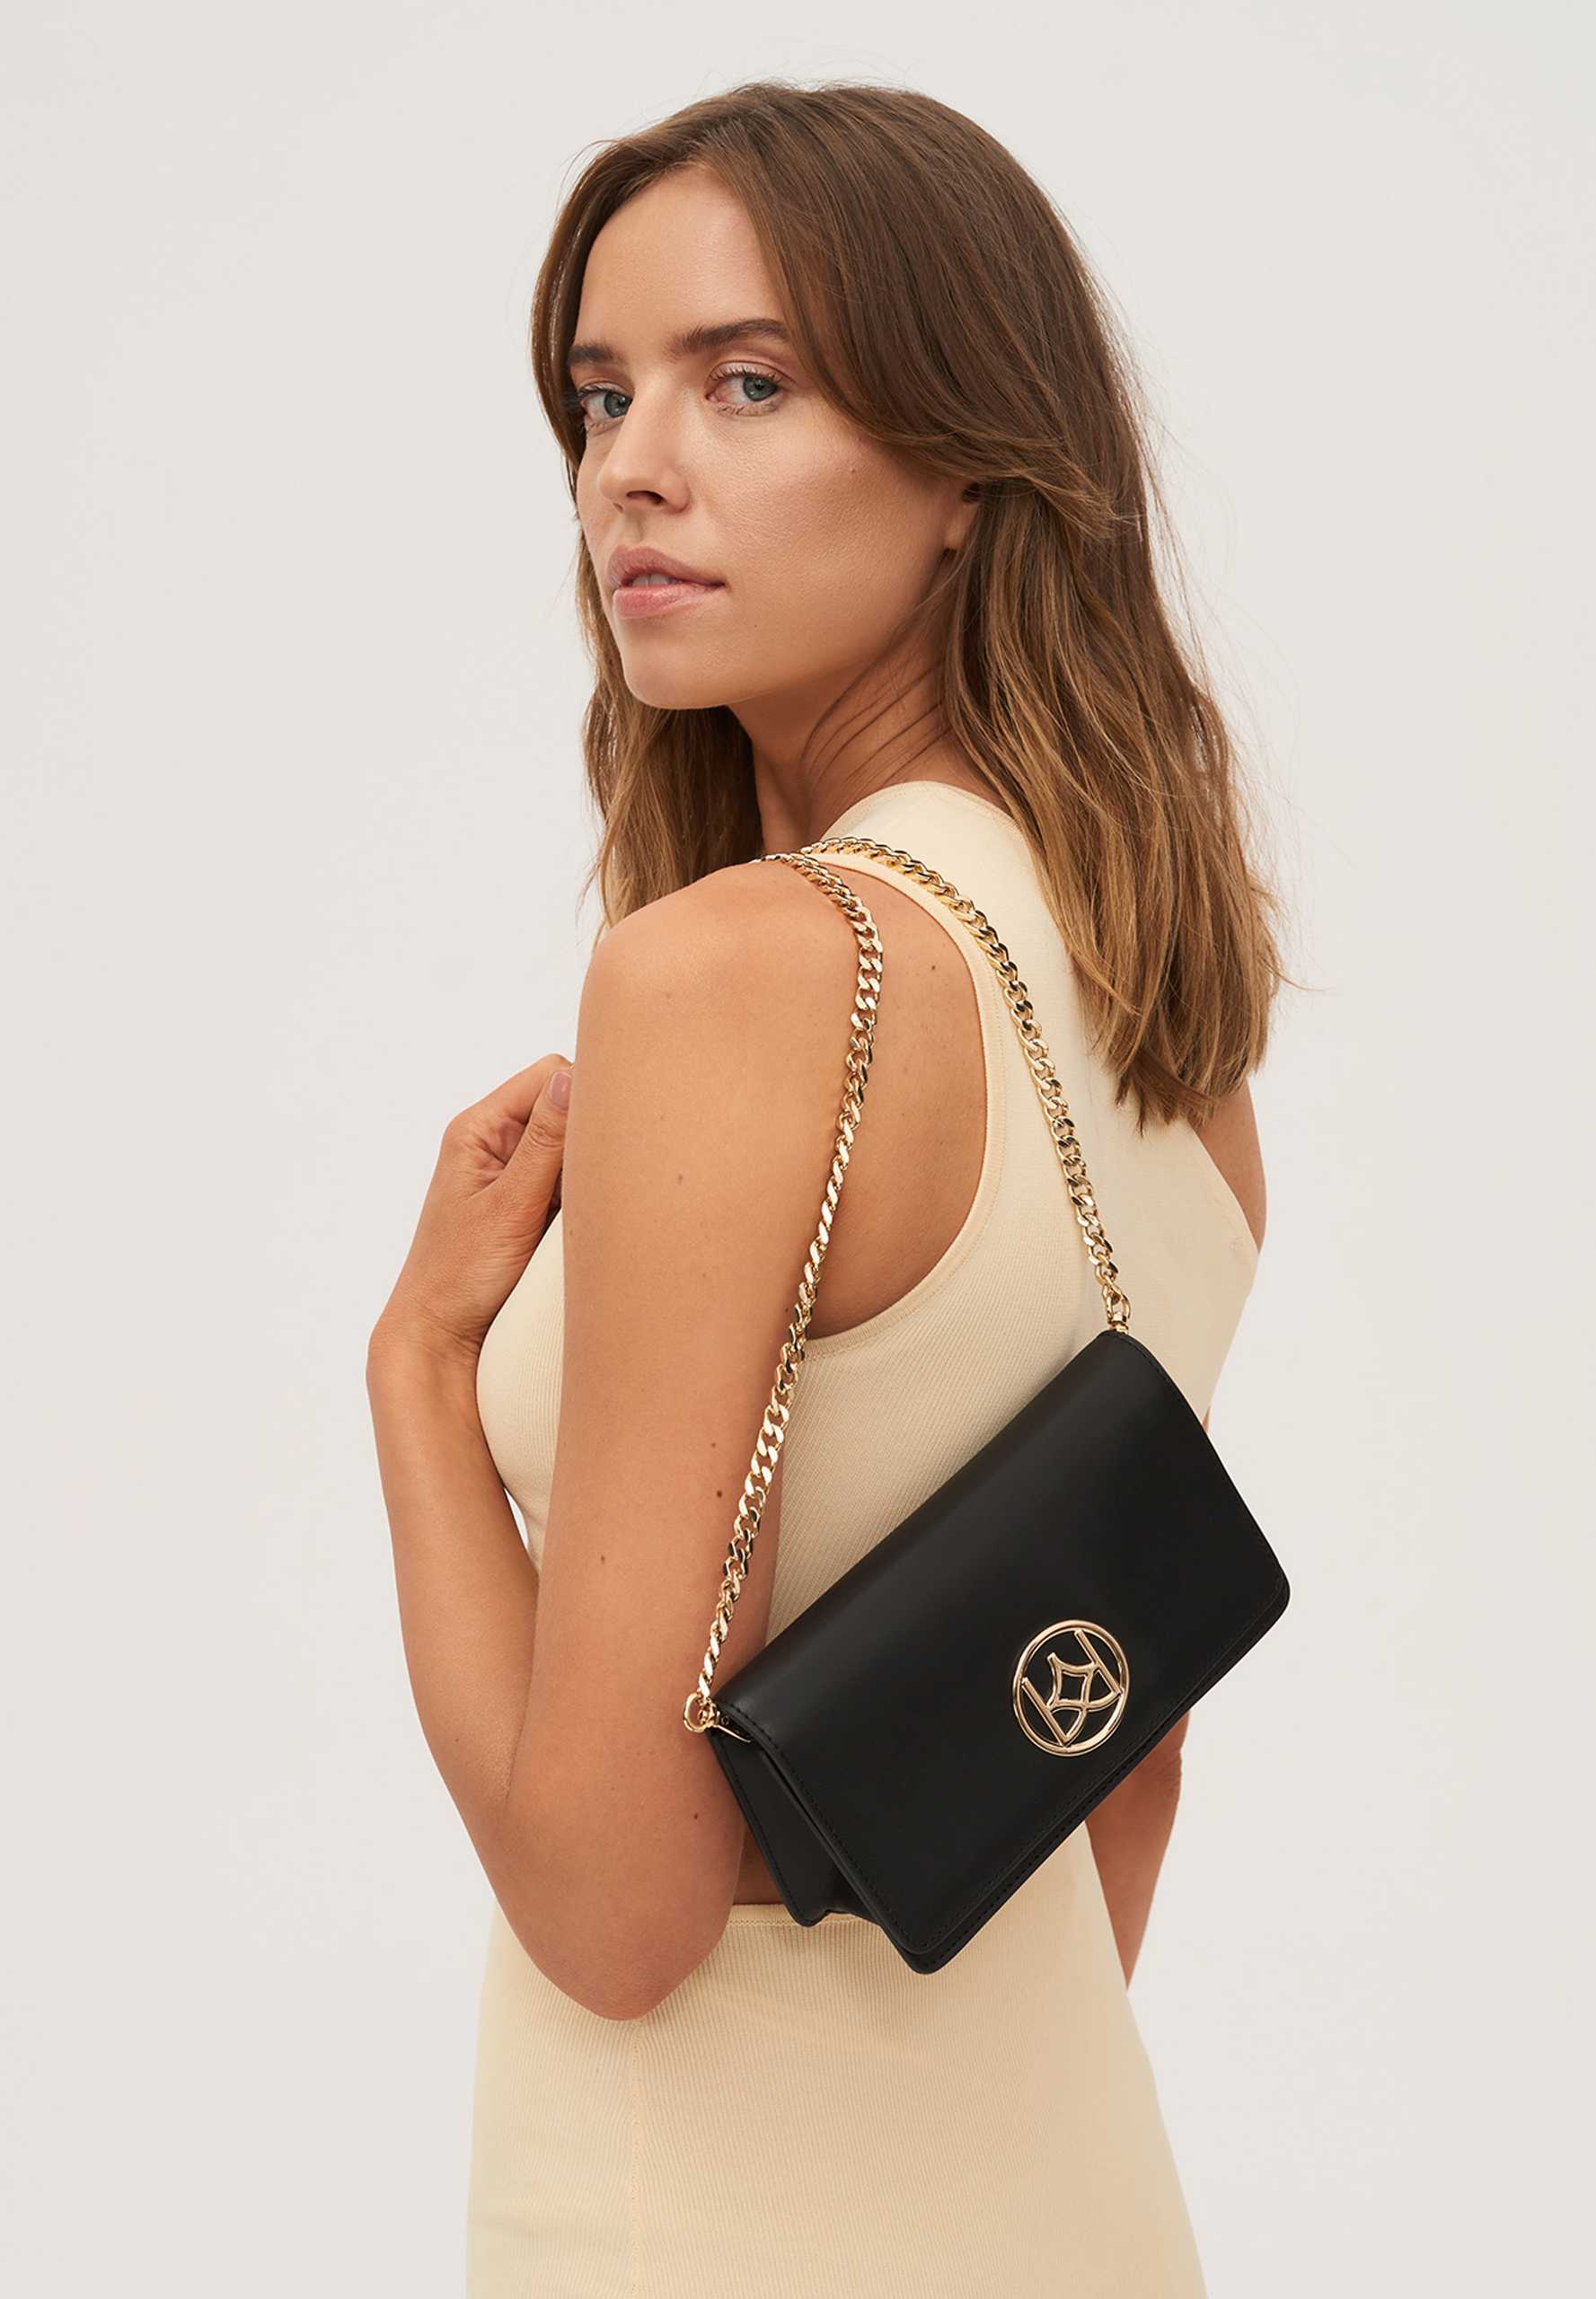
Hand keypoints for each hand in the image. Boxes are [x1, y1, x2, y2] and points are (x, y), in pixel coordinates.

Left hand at [371, 1054, 573, 1371]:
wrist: (439, 1334)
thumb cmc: (460, 1274)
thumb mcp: (510, 1206)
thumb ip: (544, 1144)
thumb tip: (576, 1081)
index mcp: (479, 1128)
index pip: (551, 1077)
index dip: (585, 1096)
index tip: (608, 1134)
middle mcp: (495, 1142)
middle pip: (564, 1107)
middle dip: (589, 1135)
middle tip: (597, 1176)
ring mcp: (513, 1173)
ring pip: (571, 1145)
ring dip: (586, 1170)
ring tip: (581, 1207)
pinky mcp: (527, 1203)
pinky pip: (568, 1179)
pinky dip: (581, 1195)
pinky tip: (579, 1223)